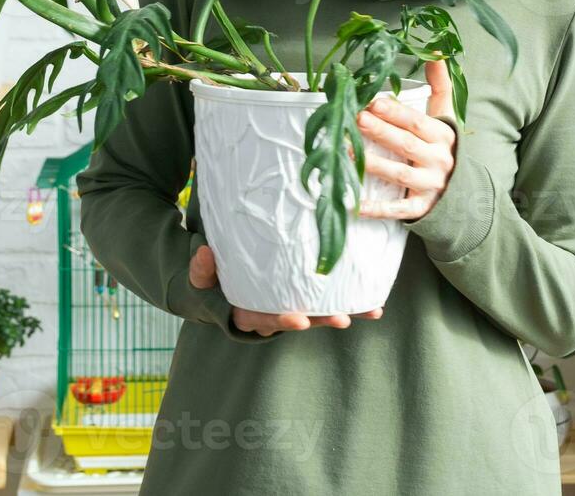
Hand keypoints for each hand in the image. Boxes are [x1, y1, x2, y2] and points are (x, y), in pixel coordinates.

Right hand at [188, 243, 382, 336]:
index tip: (298, 320)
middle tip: (341, 318)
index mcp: (244, 312)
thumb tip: (204, 254)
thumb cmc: (210, 279)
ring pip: (317, 313)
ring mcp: (289, 307)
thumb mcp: (199, 275)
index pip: (261, 318)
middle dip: (320, 320)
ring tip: (368, 312)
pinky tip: (375, 305)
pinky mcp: (304, 298)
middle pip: (297, 319)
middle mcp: (270, 314)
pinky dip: (350, 304)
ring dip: (343, 313)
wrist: (218, 283)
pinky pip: (327, 302)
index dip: (279, 320)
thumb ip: (201, 269)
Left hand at [356, 60, 458, 222]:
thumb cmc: (445, 149)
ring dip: (372, 163)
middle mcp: (438, 161)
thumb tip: (436, 52)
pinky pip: (398, 209)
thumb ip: (440, 86)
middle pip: (406, 145)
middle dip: (381, 132)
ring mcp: (430, 186)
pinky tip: (354, 203)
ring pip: (399, 174)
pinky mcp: (422, 208)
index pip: (417, 123)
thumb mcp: (446, 118)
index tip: (373, 102)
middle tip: (356, 119)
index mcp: (442, 137)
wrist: (465, 192)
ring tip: (346, 151)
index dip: (395, 113)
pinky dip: (376, 208)